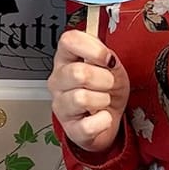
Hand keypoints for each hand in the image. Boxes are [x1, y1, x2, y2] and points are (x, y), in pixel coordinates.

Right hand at [48, 25, 128, 152]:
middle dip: (104, 79)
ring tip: (104, 101)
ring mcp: (61, 105)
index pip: (68, 41)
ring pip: (82, 98)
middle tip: (109, 84)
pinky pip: (89, 125)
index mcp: (66, 59)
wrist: (110, 118)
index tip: (107, 59)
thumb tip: (106, 55)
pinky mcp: (71, 129)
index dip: (93, 48)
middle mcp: (58, 80)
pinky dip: (103, 121)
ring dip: (103, 100)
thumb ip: (106, 56)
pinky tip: (102, 117)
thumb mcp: (110, 67)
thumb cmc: (107, 89)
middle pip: (78, 73)